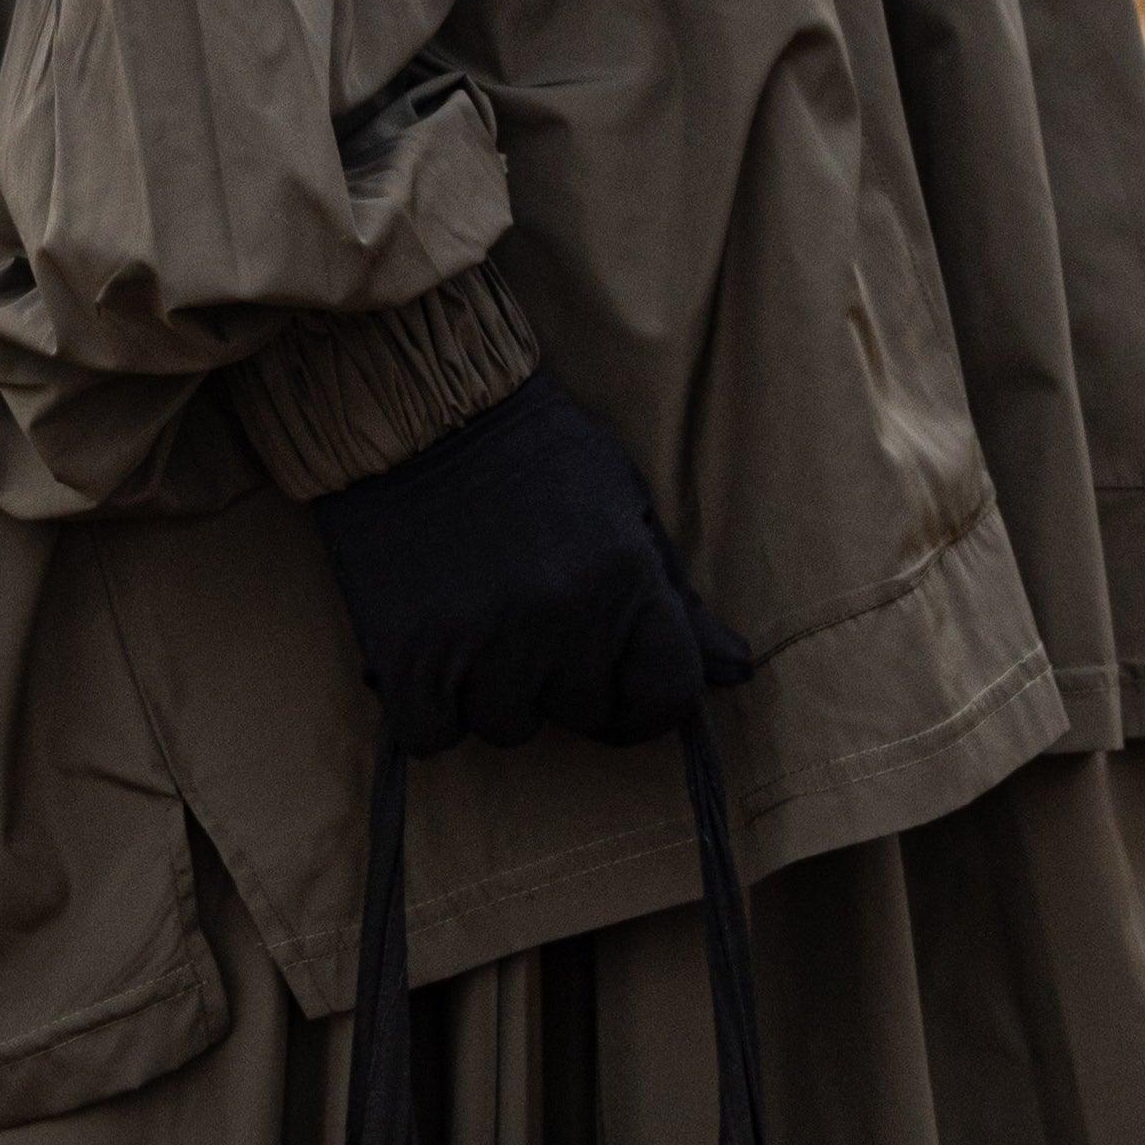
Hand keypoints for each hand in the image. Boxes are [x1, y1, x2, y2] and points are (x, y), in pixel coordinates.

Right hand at [308, 373, 749, 763]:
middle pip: (583, 713)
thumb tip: (737, 673)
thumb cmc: (534, 454)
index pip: (668, 694)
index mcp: (624, 576)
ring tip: (474, 621)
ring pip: (508, 727)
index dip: (646, 702)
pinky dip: (425, 707)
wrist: (419, 409)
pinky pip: (430, 734)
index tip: (617, 689)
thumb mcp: (626, 508)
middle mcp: (559, 615)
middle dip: (561, 679)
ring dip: (492, 692)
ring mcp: (481, 639)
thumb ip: (678, 601)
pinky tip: (427, 652)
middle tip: (526, 614)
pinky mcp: (407, 656)